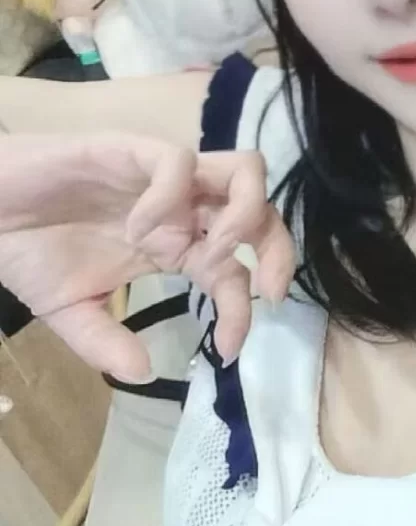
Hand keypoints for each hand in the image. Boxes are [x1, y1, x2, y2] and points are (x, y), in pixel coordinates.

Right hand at [0, 135, 294, 377]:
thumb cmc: (27, 251)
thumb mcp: (70, 313)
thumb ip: (105, 342)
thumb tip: (144, 374)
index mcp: (173, 245)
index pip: (234, 269)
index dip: (244, 309)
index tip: (229, 349)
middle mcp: (178, 208)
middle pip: (260, 210)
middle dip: (278, 249)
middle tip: (266, 290)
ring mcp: (158, 178)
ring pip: (241, 170)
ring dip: (243, 212)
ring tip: (210, 251)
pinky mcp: (128, 151)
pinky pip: (176, 161)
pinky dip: (170, 196)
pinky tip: (139, 230)